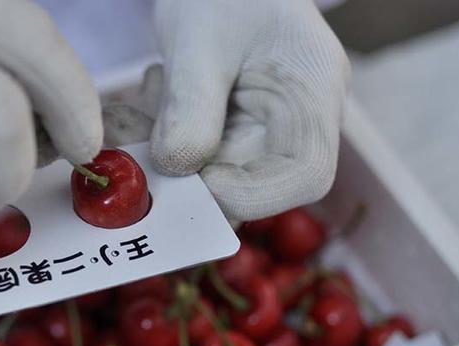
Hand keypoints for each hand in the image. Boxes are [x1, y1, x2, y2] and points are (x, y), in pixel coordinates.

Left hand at [149, 0, 349, 220]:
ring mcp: (269, 125)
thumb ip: (192, 105)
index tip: (195, 176)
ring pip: (223, 171)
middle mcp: (300, 119)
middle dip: (196, 174)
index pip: (306, 174)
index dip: (251, 192)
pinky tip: (154, 96)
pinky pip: (205, 152)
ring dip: (174, 154)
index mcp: (313, 93)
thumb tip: (176, 169)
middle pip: (259, 182)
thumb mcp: (200, 41)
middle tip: (145, 145)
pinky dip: (170, 138)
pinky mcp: (238, 126)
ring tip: (145, 105)